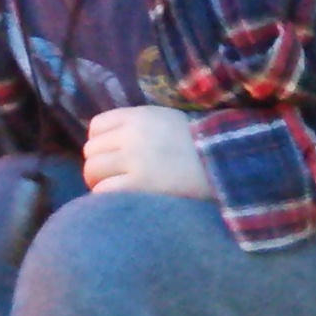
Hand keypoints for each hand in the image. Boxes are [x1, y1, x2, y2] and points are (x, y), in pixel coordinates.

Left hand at [79, 105, 211, 198]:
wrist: (224, 162)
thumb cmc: (195, 144)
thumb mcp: (163, 120)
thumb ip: (135, 127)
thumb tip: (107, 145)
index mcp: (137, 116)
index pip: (96, 126)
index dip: (100, 143)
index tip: (111, 155)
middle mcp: (131, 135)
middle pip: (91, 151)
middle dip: (99, 165)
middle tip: (113, 176)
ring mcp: (134, 160)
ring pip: (93, 171)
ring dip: (100, 182)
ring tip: (115, 189)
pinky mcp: (139, 184)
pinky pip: (104, 190)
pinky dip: (107, 196)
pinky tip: (121, 199)